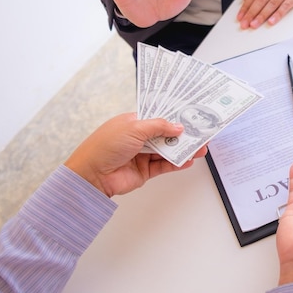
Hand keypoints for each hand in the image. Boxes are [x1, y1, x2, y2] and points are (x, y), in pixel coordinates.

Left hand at [64, 113, 206, 197]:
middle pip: (166, 135)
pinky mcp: (144, 171)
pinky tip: (188, 160)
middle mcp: (138, 138)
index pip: (158, 118)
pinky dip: (177, 163)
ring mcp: (141, 155)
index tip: (190, 117)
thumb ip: (159, 126)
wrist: (91, 175)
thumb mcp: (134, 128)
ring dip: (183, 149)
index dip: (174, 118)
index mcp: (133, 123)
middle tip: (201, 134)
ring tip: (200, 148)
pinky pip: (164, 166)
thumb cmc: (104, 146)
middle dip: (183, 135)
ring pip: (167, 151)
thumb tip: (177, 127)